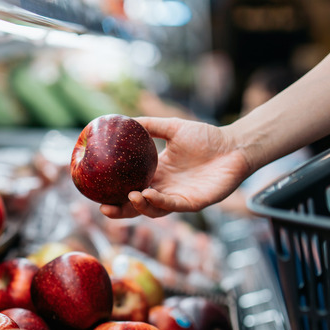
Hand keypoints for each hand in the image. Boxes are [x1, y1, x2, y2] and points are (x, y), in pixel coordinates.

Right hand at [99, 117, 251, 218]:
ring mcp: (178, 198)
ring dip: (139, 206)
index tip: (96, 192)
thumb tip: (123, 119)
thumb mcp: (172, 128)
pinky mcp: (193, 203)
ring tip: (131, 195)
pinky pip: (172, 206)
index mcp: (157, 174)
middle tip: (103, 209)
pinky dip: (159, 202)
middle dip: (120, 211)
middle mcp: (164, 189)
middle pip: (137, 206)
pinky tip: (148, 193)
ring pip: (153, 210)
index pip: (130, 188)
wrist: (233, 145)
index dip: (114, 193)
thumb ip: (149, 125)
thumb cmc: (206, 137)